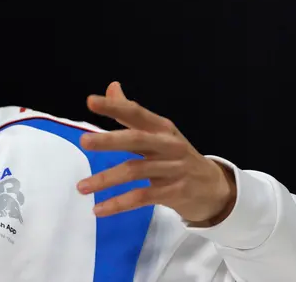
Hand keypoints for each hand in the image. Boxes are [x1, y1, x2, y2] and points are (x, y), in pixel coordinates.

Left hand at [77, 82, 236, 225]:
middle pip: (136, 140)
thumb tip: (112, 87)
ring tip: (81, 186)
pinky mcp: (173, 192)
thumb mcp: (159, 132)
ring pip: (134, 171)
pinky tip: (99, 209)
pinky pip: (141, 197)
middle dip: (109, 140)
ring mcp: (172, 169)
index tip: (91, 101)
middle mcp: (168, 145)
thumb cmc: (177, 155)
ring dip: (105, 179)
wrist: (214, 188)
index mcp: (162, 127)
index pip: (136, 113)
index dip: (114, 106)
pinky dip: (119, 203)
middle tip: (84, 141)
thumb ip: (132, 113)